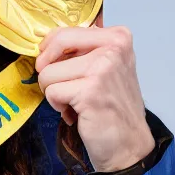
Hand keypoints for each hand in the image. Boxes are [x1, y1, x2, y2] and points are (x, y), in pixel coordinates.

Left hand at [36, 21, 154, 172]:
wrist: (128, 143)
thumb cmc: (111, 107)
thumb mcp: (105, 67)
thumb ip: (83, 50)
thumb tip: (45, 44)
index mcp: (118, 36)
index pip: (65, 31)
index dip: (50, 51)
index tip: (56, 67)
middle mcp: (113, 47)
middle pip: (55, 45)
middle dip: (47, 69)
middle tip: (58, 86)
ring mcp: (102, 68)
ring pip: (48, 73)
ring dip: (54, 93)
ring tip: (74, 103)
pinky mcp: (89, 91)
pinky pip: (52, 92)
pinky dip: (57, 107)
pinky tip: (75, 113)